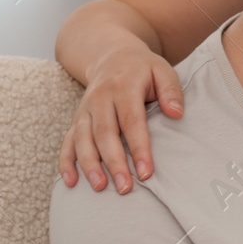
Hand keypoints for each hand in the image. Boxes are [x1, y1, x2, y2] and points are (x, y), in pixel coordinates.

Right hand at [59, 46, 183, 193]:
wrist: (111, 56)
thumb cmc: (143, 68)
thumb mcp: (163, 70)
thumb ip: (171, 90)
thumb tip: (176, 114)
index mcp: (123, 87)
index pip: (131, 121)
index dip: (138, 148)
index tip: (146, 172)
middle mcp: (99, 99)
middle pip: (104, 134)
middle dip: (114, 163)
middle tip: (126, 188)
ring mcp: (84, 110)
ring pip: (82, 140)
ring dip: (89, 165)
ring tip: (100, 188)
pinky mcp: (76, 119)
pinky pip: (67, 141)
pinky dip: (66, 162)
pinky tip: (70, 182)